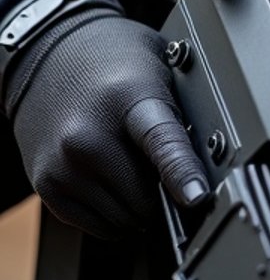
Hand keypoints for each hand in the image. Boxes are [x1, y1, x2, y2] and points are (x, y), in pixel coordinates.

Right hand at [4, 5, 208, 237]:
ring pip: (123, 220)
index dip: (181, 172)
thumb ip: (180, 109)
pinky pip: (96, 226)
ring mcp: (64, 164)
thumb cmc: (113, 58)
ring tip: (132, 164)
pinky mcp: (47, 185)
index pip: (159, 141)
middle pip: (145, 197)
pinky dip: (113, 213)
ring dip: (138, 206)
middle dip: (163, 190)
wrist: (51, 52)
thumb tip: (212, 155)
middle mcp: (88, 135)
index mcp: (126, 97)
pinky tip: (110, 177)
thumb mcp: (158, 64)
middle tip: (159, 161)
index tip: (197, 197)